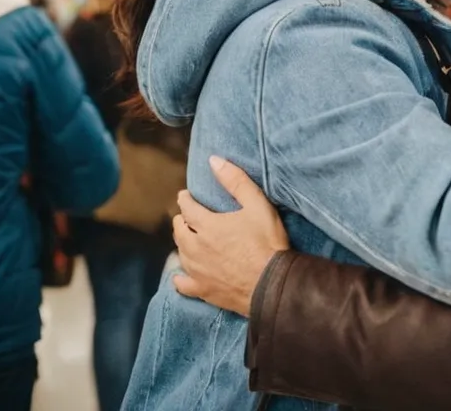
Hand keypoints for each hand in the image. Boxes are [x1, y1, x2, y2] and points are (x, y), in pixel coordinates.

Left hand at [172, 156, 289, 316]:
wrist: (271, 283)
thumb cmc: (267, 242)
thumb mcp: (257, 205)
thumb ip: (235, 181)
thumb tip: (214, 160)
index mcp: (206, 224)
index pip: (187, 207)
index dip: (185, 199)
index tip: (186, 195)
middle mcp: (195, 247)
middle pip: (179, 230)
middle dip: (182, 220)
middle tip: (188, 216)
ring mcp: (197, 270)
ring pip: (180, 253)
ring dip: (182, 243)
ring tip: (188, 239)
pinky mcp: (202, 290)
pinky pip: (182, 283)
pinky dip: (180, 277)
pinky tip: (182, 275)